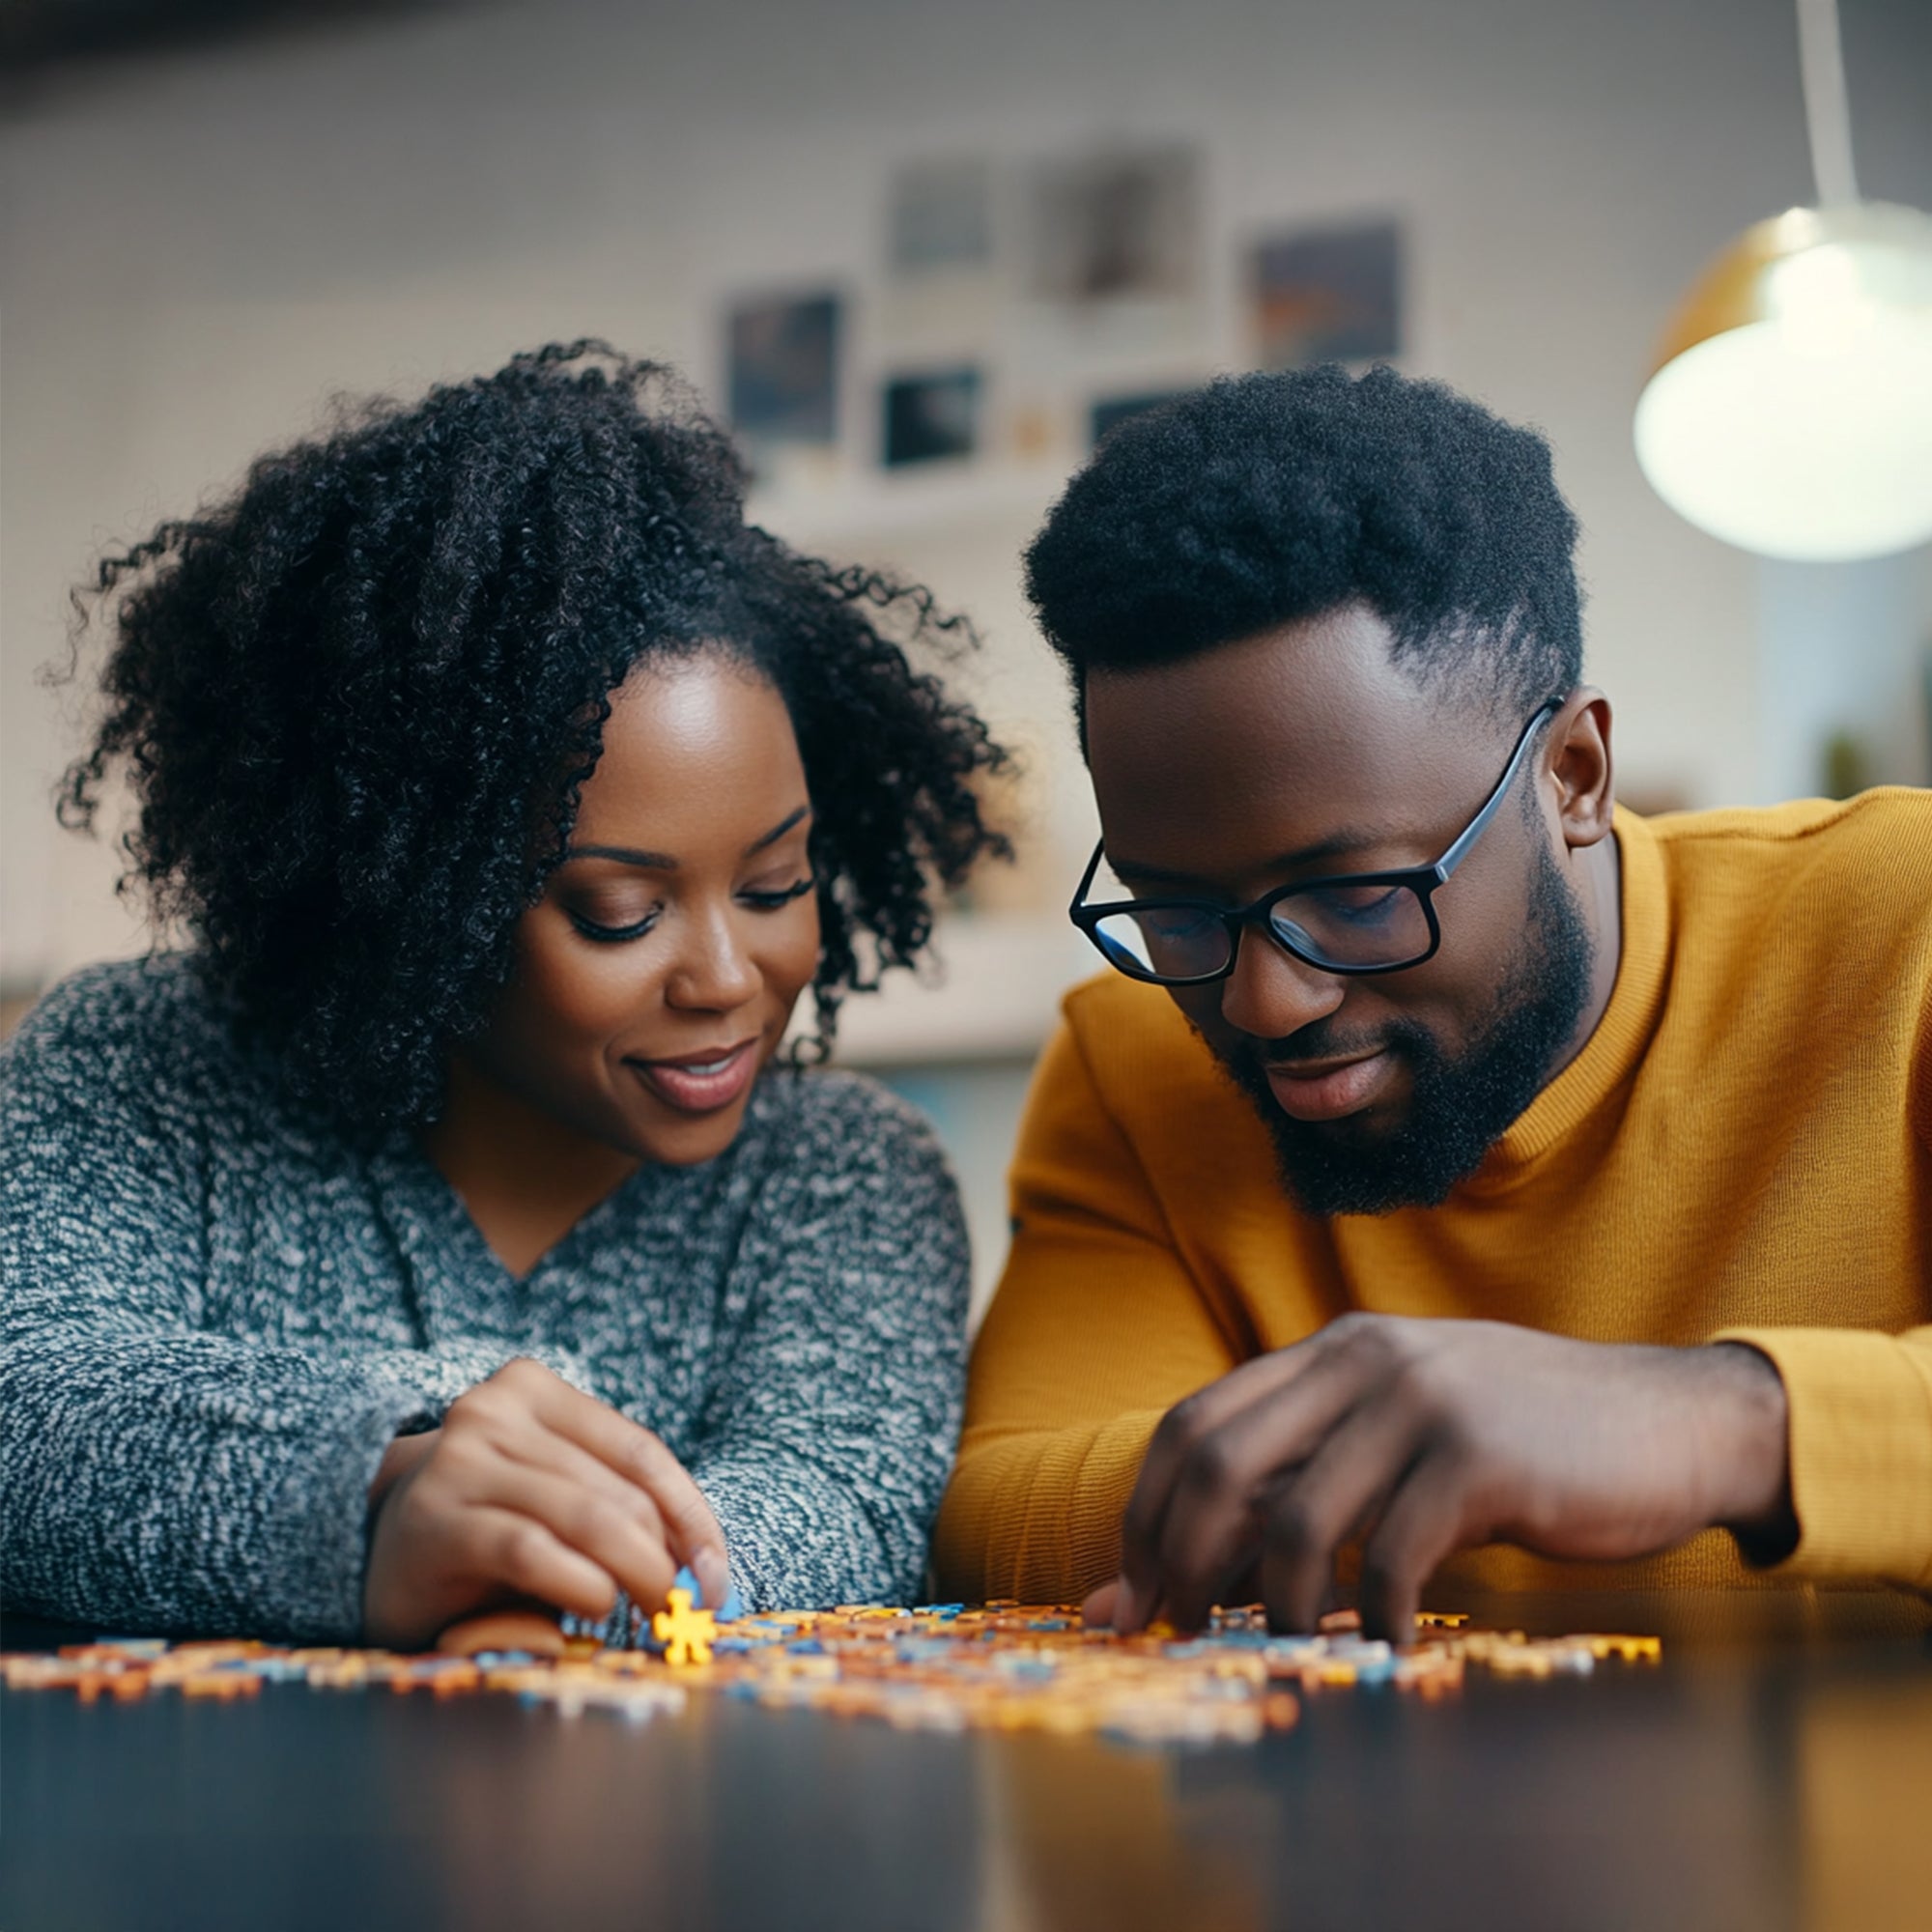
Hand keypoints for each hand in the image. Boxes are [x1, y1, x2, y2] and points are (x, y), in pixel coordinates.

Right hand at [363, 1358, 730, 1649]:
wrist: (379, 1551)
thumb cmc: (492, 1527)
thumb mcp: (561, 1503)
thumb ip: (623, 1514)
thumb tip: (708, 1575)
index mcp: (533, 1390)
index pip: (640, 1451)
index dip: (691, 1515)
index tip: (717, 1574)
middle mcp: (492, 1409)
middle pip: (617, 1489)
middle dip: (668, 1558)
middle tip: (688, 1611)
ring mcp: (461, 1459)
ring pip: (584, 1516)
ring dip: (634, 1575)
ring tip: (652, 1615)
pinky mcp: (439, 1517)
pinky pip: (531, 1547)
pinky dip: (579, 1581)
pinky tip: (598, 1606)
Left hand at [1092, 1315, 1793, 1643]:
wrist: (1672, 1420)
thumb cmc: (1526, 1443)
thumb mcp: (1404, 1433)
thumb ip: (1309, 1481)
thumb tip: (1196, 1569)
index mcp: (1332, 1350)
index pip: (1194, 1422)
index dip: (1147, 1512)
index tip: (1133, 1592)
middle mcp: (1362, 1359)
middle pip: (1218, 1464)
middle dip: (1179, 1560)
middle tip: (1178, 1633)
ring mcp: (1420, 1401)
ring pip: (1294, 1519)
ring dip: (1272, 1604)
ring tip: (1283, 1647)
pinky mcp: (1479, 1456)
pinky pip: (1390, 1555)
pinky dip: (1372, 1615)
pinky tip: (1385, 1642)